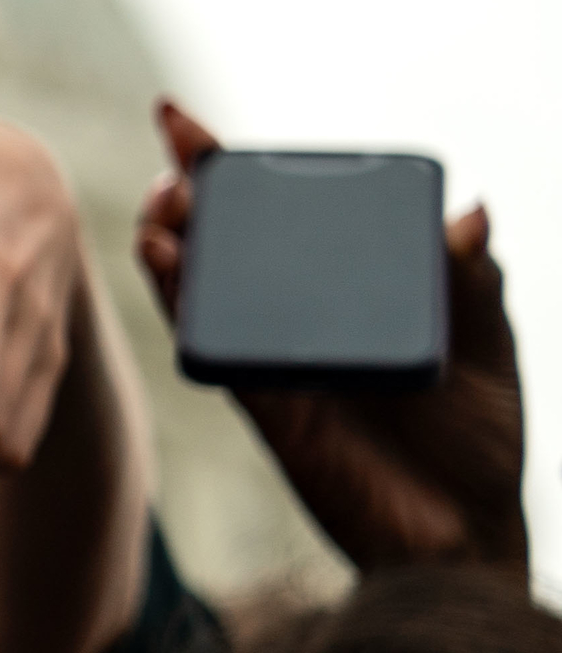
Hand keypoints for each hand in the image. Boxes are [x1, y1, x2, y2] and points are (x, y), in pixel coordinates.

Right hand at [137, 99, 526, 569]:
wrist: (466, 535)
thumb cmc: (480, 441)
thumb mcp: (490, 344)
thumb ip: (474, 281)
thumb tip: (469, 213)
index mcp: (348, 289)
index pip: (280, 213)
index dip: (226, 165)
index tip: (180, 117)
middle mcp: (300, 319)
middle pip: (224, 242)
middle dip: (184, 195)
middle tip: (176, 167)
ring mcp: (275, 361)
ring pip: (201, 289)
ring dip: (171, 242)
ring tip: (163, 204)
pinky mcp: (265, 405)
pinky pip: (212, 346)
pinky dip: (183, 302)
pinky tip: (167, 261)